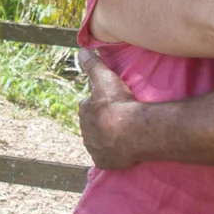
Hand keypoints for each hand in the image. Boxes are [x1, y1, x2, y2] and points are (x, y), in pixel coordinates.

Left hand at [77, 50, 143, 170]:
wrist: (133, 131)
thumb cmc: (119, 103)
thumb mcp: (105, 78)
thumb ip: (92, 64)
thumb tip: (80, 51)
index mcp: (85, 111)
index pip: (89, 106)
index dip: (100, 104)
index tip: (112, 103)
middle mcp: (85, 131)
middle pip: (94, 124)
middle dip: (103, 121)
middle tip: (120, 118)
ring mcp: (94, 148)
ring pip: (99, 141)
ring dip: (107, 137)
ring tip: (123, 133)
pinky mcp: (103, 162)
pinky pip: (106, 157)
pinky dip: (112, 154)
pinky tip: (122, 149)